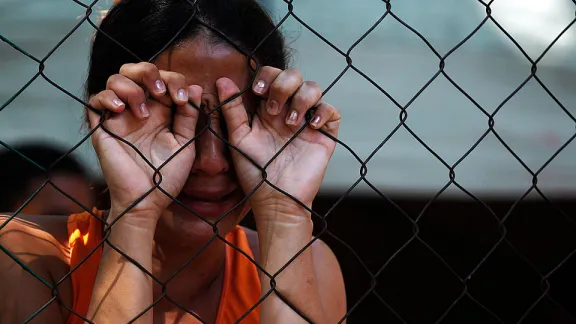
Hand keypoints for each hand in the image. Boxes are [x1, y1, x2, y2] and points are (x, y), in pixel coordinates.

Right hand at [87, 63, 201, 221]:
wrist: (147, 201)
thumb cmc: (166, 177)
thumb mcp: (184, 143)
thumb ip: (189, 116)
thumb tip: (195, 88)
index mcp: (160, 111)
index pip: (161, 78)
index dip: (173, 79)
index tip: (182, 99)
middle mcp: (138, 109)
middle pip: (134, 70)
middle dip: (148, 71)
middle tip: (160, 91)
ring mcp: (119, 117)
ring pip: (115, 79)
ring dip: (131, 87)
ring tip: (142, 111)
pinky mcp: (101, 128)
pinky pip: (94, 100)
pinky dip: (107, 97)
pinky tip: (121, 110)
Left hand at [217, 67, 340, 217]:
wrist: (276, 199)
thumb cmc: (254, 173)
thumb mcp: (238, 139)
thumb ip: (231, 110)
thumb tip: (222, 80)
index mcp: (267, 109)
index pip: (272, 76)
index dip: (267, 76)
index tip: (258, 92)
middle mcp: (288, 111)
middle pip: (294, 76)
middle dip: (283, 85)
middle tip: (273, 110)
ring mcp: (307, 122)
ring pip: (314, 88)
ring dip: (302, 99)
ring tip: (292, 123)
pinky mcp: (324, 135)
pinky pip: (332, 111)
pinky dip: (324, 112)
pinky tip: (311, 126)